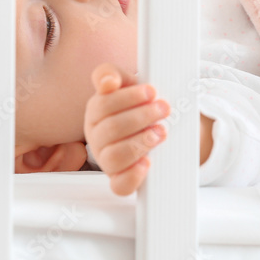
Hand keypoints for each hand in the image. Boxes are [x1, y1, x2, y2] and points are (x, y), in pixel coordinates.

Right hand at [84, 62, 169, 195]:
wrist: (160, 123)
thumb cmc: (140, 104)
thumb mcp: (127, 83)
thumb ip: (110, 74)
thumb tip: (107, 82)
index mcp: (96, 112)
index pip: (103, 105)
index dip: (129, 98)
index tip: (152, 91)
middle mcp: (97, 137)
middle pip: (110, 129)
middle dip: (141, 117)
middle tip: (163, 109)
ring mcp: (107, 160)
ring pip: (113, 158)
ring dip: (139, 143)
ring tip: (160, 132)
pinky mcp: (120, 179)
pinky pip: (120, 186)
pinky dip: (133, 176)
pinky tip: (148, 163)